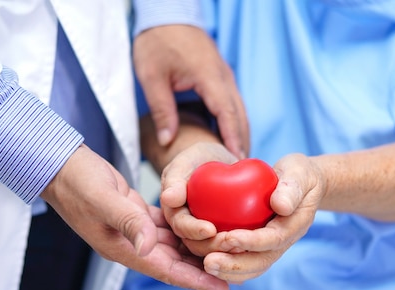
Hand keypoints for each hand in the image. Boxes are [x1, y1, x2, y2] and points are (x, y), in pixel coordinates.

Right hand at [40, 145, 228, 289]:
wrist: (59, 165)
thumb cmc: (78, 181)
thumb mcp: (104, 199)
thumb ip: (128, 222)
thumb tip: (148, 248)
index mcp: (123, 248)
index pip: (167, 271)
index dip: (196, 281)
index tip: (224, 288)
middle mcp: (130, 244)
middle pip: (174, 263)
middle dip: (203, 270)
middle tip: (236, 273)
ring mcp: (132, 231)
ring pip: (172, 247)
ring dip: (196, 251)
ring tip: (225, 253)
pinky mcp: (135, 214)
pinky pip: (165, 228)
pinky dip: (184, 229)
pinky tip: (203, 226)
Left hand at [133, 24, 248, 157]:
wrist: (166, 14)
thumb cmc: (157, 41)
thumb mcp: (152, 77)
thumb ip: (162, 109)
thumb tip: (167, 141)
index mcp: (208, 76)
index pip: (227, 113)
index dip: (233, 138)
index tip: (237, 159)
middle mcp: (222, 76)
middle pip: (239, 114)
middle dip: (242, 140)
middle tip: (241, 168)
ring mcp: (224, 75)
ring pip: (238, 108)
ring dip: (240, 131)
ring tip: (237, 157)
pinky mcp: (221, 75)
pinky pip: (232, 101)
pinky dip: (233, 120)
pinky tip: (228, 136)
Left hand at [161, 146, 323, 282]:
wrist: (302, 184)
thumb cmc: (298, 174)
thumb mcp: (299, 172)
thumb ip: (292, 188)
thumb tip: (281, 206)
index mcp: (294, 225)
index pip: (273, 239)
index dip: (251, 241)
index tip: (229, 237)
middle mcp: (284, 242)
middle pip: (260, 261)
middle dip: (235, 265)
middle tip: (209, 263)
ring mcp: (272, 248)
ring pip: (252, 267)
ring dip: (229, 271)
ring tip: (205, 266)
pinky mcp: (261, 248)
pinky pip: (244, 262)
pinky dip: (228, 267)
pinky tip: (204, 261)